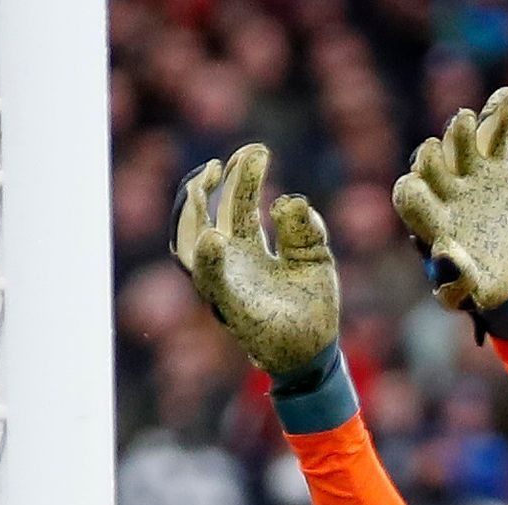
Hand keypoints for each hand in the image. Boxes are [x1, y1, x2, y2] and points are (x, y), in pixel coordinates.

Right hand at [170, 144, 337, 375]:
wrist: (314, 352)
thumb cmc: (310, 305)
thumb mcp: (314, 257)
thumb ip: (303, 227)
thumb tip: (288, 201)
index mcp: (248, 247)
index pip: (235, 204)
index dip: (242, 175)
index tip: (257, 150)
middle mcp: (230, 262)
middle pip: (211, 214)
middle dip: (218, 182)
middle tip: (234, 157)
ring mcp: (226, 284)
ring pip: (192, 243)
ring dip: (196, 210)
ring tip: (209, 179)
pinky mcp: (231, 309)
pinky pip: (211, 283)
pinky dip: (207, 261)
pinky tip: (214, 236)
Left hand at [392, 87, 507, 311]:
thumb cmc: (480, 286)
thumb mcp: (469, 294)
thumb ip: (455, 283)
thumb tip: (445, 254)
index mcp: (430, 221)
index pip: (407, 195)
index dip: (410, 190)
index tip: (416, 186)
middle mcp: (445, 192)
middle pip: (427, 163)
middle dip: (430, 157)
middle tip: (436, 150)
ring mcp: (470, 175)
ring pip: (457, 142)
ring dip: (460, 131)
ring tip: (467, 122)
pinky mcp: (496, 165)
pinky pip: (495, 132)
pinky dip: (500, 113)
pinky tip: (506, 96)